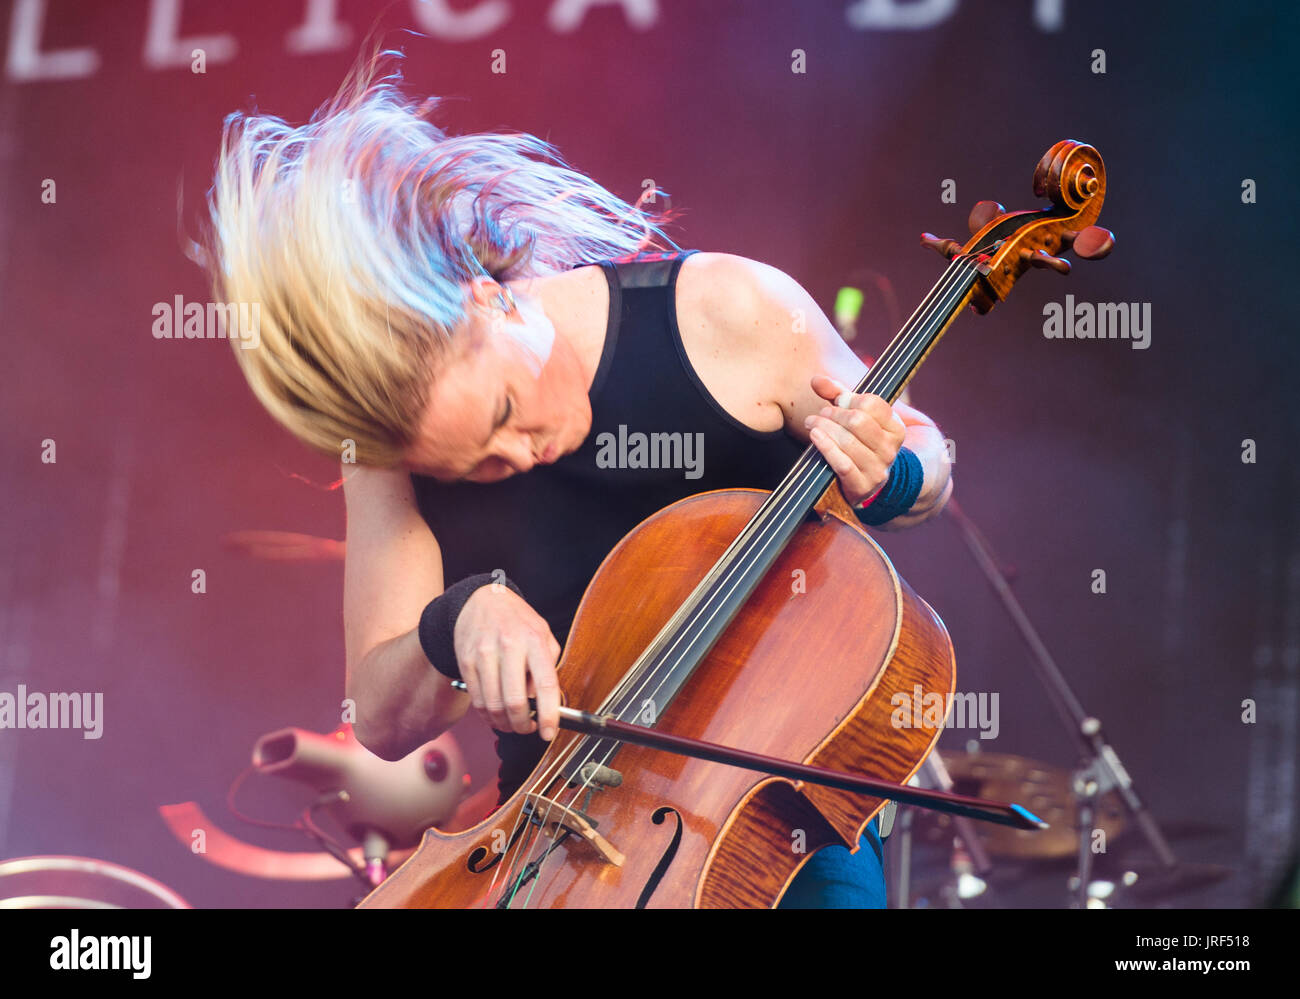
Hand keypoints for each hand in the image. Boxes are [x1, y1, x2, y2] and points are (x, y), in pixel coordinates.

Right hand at [453, 583, 561, 739]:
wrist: (481, 600)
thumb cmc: (517, 620)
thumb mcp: (543, 634)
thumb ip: (548, 666)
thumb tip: (541, 701)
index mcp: (534, 640)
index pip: (545, 684)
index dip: (548, 715)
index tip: (548, 732)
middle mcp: (508, 646)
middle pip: (515, 702)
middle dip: (522, 725)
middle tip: (528, 729)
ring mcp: (484, 654)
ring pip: (493, 705)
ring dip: (504, 724)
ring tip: (512, 724)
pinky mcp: (466, 662)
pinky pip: (477, 700)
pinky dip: (487, 716)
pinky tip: (495, 715)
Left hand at [803, 374, 906, 506]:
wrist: (866, 482)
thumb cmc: (859, 443)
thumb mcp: (855, 416)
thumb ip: (838, 394)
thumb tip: (816, 379)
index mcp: (896, 428)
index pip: (873, 404)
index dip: (850, 399)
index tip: (837, 402)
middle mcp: (890, 449)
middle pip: (858, 421)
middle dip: (834, 414)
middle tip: (821, 415)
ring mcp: (878, 469)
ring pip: (848, 441)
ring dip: (824, 429)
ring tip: (812, 424)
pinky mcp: (862, 485)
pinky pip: (842, 464)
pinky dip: (826, 448)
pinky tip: (815, 437)